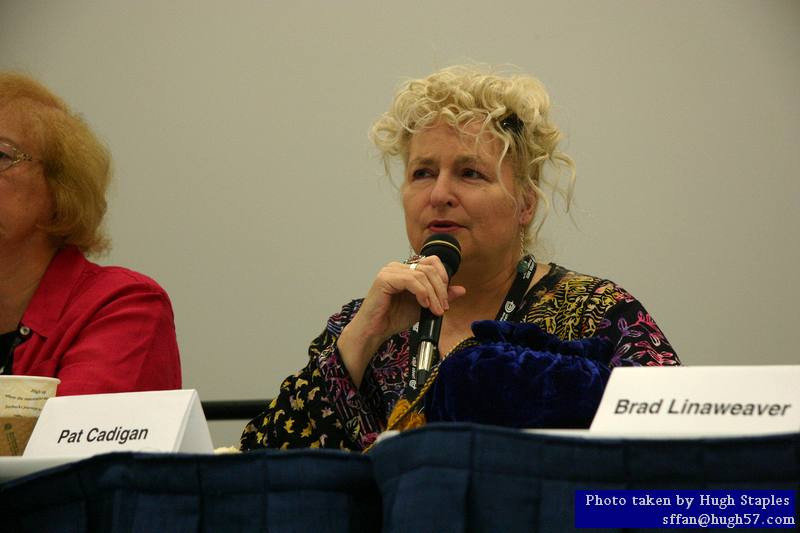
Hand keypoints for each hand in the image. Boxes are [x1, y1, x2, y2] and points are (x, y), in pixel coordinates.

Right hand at [338, 255, 465, 386]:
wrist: (375, 331)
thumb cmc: (394, 318)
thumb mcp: (424, 307)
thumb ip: (440, 296)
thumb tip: (461, 289)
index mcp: (406, 270)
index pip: (431, 262)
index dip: (443, 276)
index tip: (446, 298)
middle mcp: (397, 267)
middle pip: (429, 268)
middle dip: (441, 289)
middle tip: (443, 308)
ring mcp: (390, 271)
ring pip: (422, 274)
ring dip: (433, 294)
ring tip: (435, 310)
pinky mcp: (384, 278)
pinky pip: (411, 280)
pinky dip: (422, 293)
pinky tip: (424, 305)